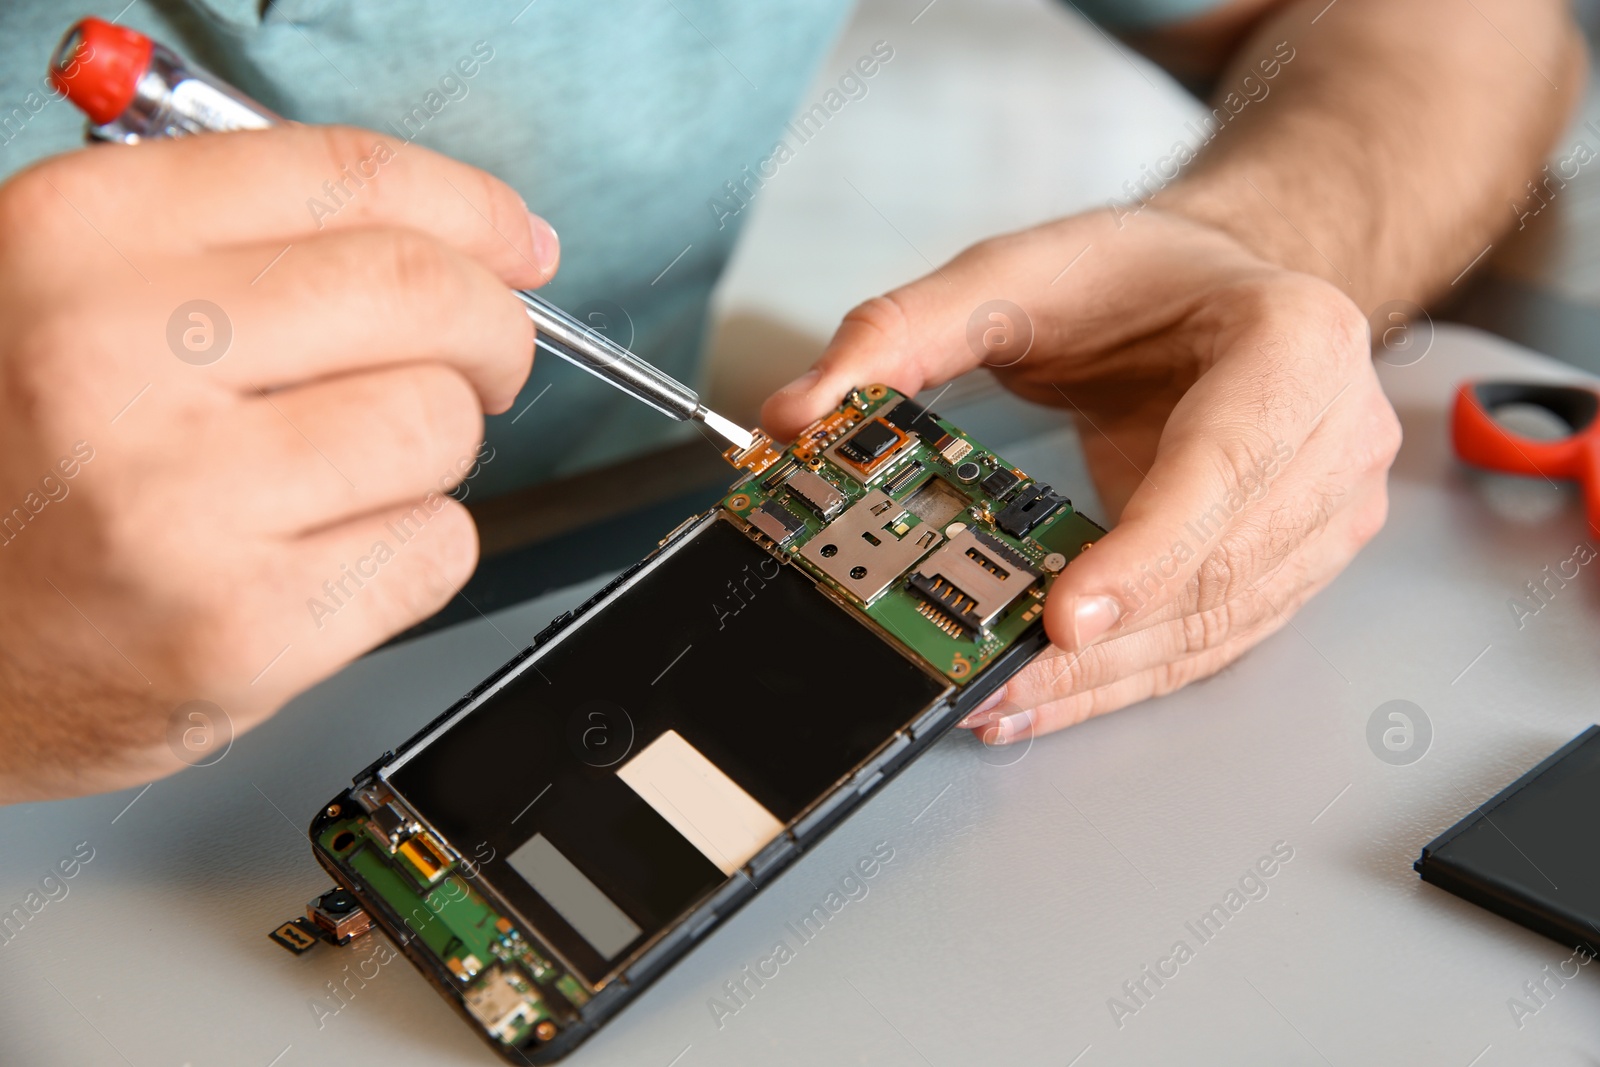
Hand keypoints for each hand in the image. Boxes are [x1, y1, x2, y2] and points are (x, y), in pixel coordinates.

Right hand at [0, 126, 557, 799]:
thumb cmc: (17, 466)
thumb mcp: (74, 295)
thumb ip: (244, 245)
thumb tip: (466, 239)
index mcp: (82, 242)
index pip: (351, 180)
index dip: (471, 210)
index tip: (514, 242)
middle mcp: (120, 360)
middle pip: (427, 298)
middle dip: (490, 330)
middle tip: (480, 360)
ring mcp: (183, 504)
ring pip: (439, 427)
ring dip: (432, 451)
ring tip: (348, 473)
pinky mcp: (243, 629)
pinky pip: (432, 550)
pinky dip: (414, 548)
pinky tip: (328, 552)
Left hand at [763, 207, 1399, 744]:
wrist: (1223, 285)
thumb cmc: (1141, 278)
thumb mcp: (1016, 273)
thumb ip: (904, 332)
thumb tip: (798, 412)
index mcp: (1291, 342)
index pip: (1222, 467)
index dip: (1146, 552)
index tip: (1064, 617)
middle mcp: (1332, 433)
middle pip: (1218, 568)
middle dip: (1101, 643)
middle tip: (991, 679)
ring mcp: (1328, 509)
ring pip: (1216, 625)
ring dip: (1106, 680)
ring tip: (1000, 701)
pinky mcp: (1298, 562)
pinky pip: (1214, 640)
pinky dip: (1127, 678)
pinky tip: (1049, 696)